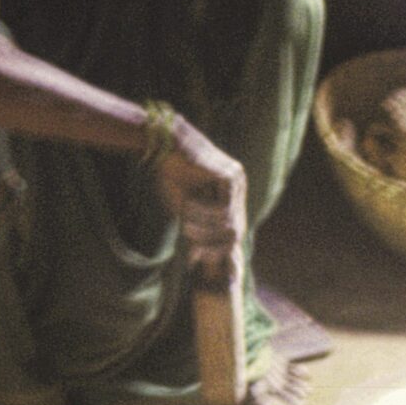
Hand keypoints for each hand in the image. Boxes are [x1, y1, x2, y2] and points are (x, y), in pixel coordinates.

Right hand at [150, 120, 246, 270]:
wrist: (165, 146)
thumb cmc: (171, 175)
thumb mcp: (184, 208)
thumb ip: (195, 228)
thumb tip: (195, 259)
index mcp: (231, 193)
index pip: (234, 231)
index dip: (217, 249)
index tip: (196, 258)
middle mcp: (239, 187)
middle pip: (236, 230)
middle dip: (212, 245)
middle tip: (191, 249)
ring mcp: (237, 180)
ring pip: (228, 222)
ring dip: (204, 229)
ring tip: (185, 227)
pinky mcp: (230, 176)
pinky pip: (222, 208)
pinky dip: (204, 215)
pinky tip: (188, 210)